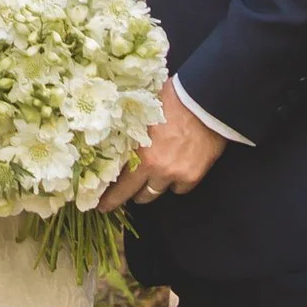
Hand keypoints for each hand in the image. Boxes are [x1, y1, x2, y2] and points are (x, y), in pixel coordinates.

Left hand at [106, 80, 225, 208]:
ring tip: (151, 181)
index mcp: (142, 154)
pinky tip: (174, 172)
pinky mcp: (194, 175)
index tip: (102, 206)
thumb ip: (131, 132)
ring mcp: (177, 174)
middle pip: (140, 195)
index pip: (121, 185)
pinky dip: (176, 183)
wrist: (204, 100)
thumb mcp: (142, 114)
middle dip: (133, 194)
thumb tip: (114, 135)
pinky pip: (180, 188)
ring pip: (159, 192)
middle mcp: (158, 168)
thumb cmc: (171, 99)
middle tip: (128, 192)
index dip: (111, 199)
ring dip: (153, 188)